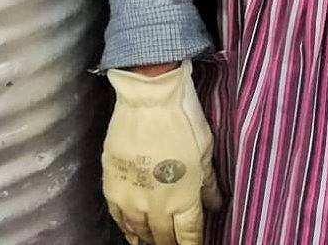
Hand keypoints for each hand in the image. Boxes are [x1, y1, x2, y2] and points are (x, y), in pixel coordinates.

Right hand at [103, 60, 219, 244]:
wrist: (149, 97)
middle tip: (171, 244)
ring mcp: (132, 197)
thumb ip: (208, 184)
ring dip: (147, 239)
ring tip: (150, 243)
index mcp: (184, 199)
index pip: (188, 237)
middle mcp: (157, 205)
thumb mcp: (205, 153)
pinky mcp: (113, 184)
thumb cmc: (182, 121)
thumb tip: (214, 203)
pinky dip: (125, 227)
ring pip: (139, 231)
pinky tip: (130, 232)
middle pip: (163, 239)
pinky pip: (117, 216)